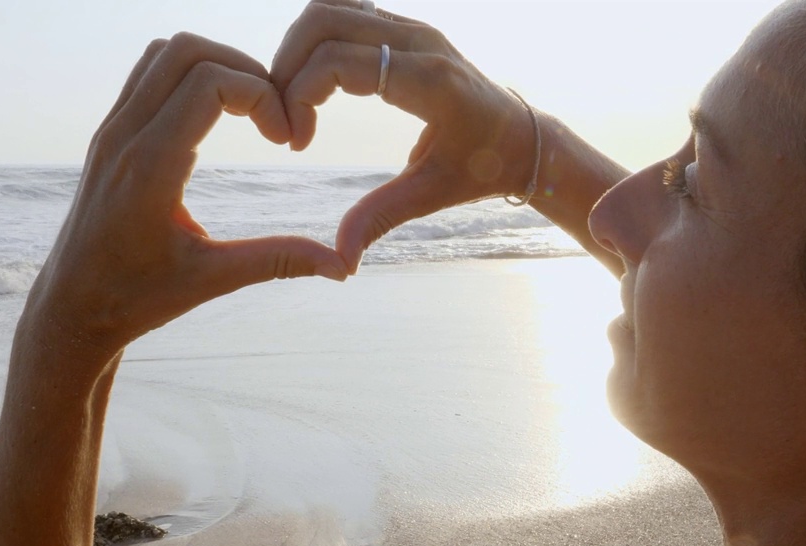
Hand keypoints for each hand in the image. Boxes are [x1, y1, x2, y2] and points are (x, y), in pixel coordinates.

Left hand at [25, 33, 347, 369]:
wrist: (71, 307)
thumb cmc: (136, 298)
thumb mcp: (213, 280)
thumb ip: (279, 262)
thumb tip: (343, 266)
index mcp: (149, 167)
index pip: (210, 83)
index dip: (263, 96)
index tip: (286, 141)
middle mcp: (124, 136)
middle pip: (188, 51)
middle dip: (246, 71)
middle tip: (275, 116)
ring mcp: (112, 130)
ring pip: (165, 52)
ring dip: (217, 65)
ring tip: (252, 110)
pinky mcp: (110, 133)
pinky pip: (149, 73)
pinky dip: (192, 75)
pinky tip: (220, 116)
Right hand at [271, 0, 537, 272]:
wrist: (523, 138)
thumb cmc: (483, 167)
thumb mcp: (432, 194)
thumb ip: (382, 218)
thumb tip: (341, 261)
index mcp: (430, 81)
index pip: (340, 62)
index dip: (301, 95)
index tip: (296, 141)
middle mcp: (421, 41)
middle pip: (324, 23)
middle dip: (288, 67)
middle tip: (283, 117)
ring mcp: (415, 27)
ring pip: (331, 9)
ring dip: (298, 48)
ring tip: (294, 99)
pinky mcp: (407, 27)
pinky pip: (348, 12)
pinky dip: (319, 39)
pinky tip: (317, 82)